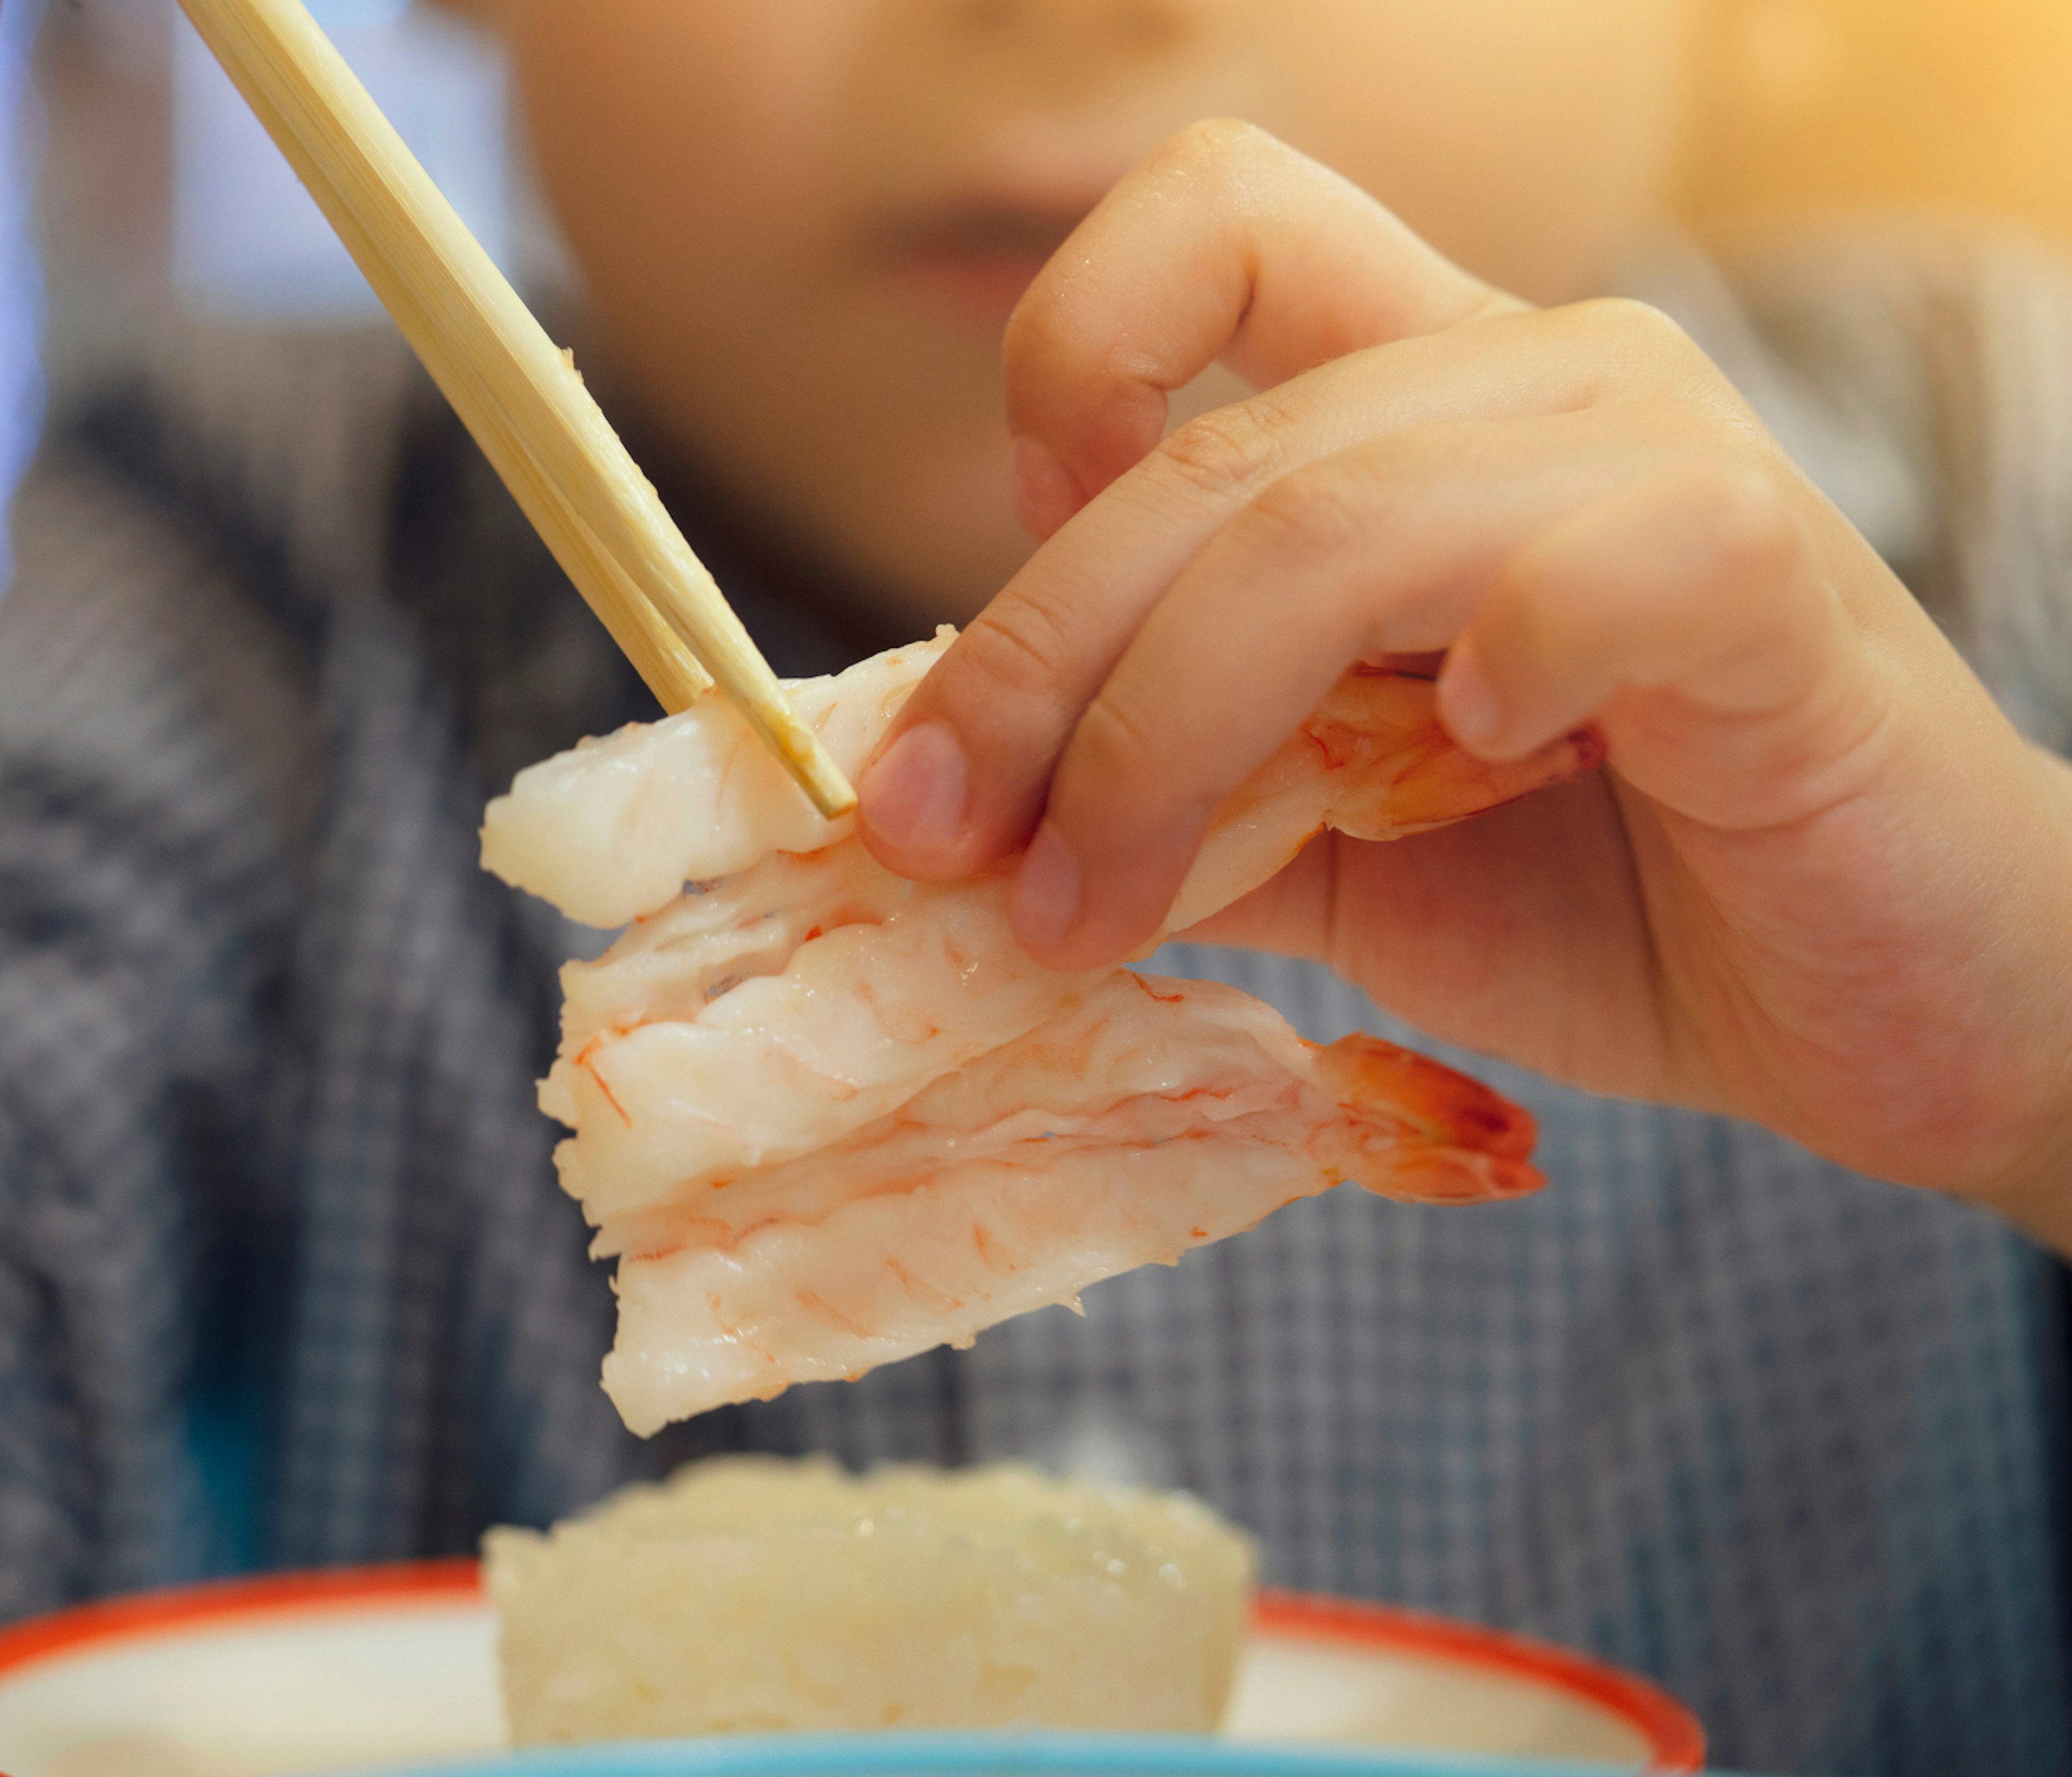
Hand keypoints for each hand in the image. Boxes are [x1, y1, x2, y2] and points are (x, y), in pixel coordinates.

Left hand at [858, 121, 2071, 1235]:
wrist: (1881, 1011)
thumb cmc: (1611, 905)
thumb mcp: (1332, 852)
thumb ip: (1176, 795)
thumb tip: (955, 808)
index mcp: (1422, 408)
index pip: (1219, 222)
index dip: (1074, 358)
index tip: (1015, 564)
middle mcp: (1534, 382)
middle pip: (1211, 454)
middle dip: (1032, 671)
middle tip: (946, 852)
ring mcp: (1661, 458)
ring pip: (1334, 522)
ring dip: (1169, 737)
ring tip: (1104, 907)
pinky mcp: (1774, 576)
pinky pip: (1601, 561)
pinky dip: (1499, 665)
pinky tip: (1476, 768)